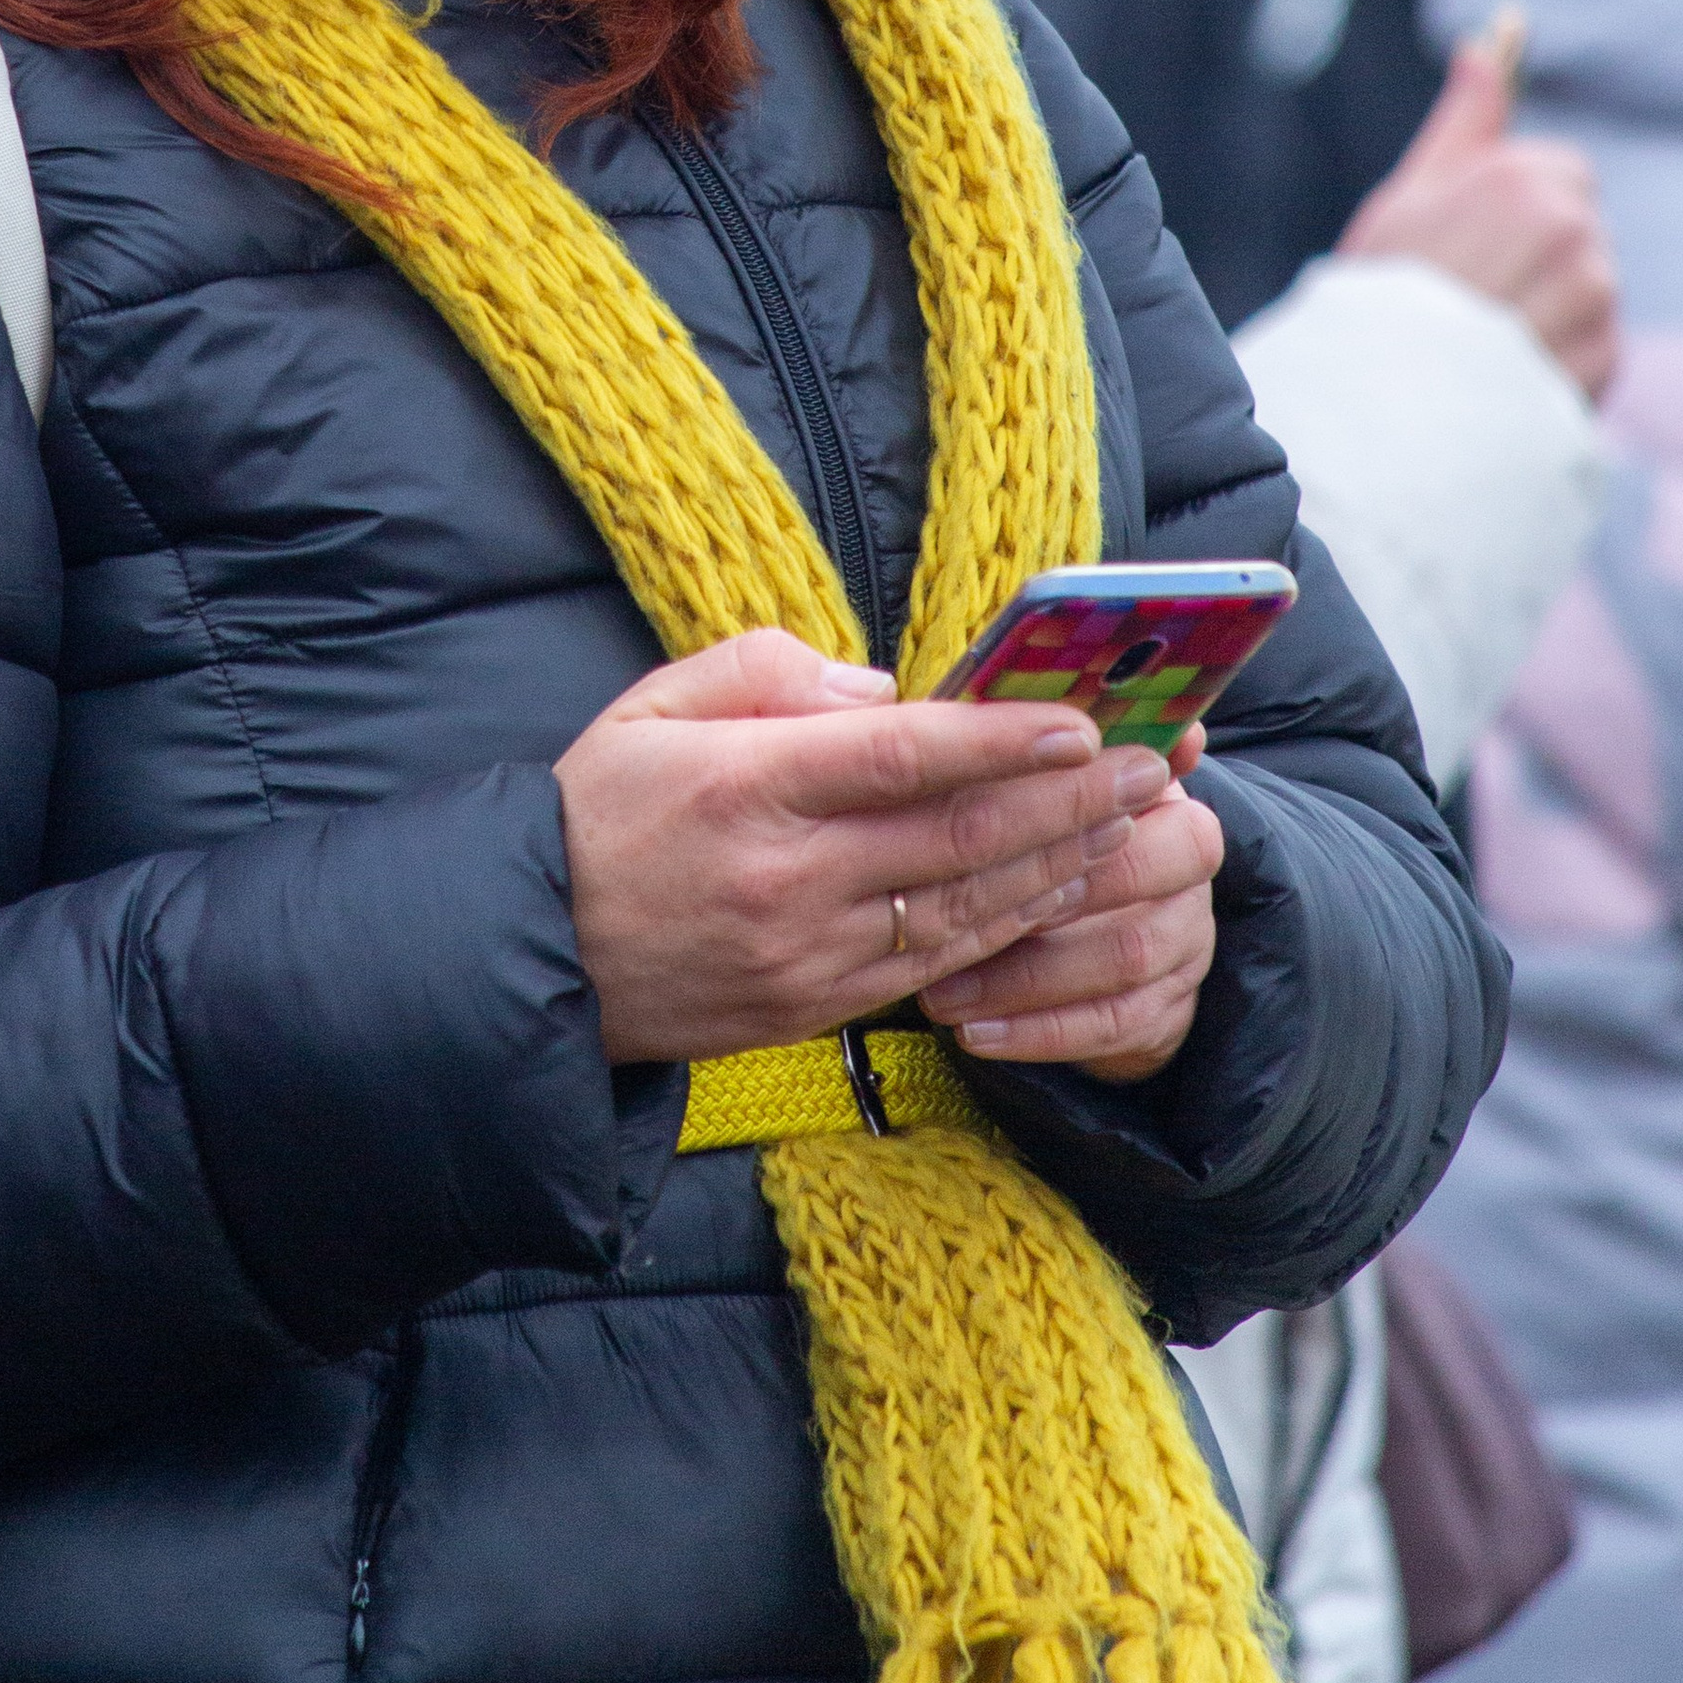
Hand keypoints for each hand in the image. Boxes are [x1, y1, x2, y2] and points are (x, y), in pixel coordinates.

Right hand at [554, 631, 1187, 1070]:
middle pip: (957, 835)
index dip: (998, 738)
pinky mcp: (813, 1011)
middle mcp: (785, 877)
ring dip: (1059, 863)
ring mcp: (805, 956)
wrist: (531, 957)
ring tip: (1130, 822)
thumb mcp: (652, 706)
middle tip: (1151, 764)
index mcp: (745, 786)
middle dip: (1069, 798)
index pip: (898, 757)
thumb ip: (766, 672)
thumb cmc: (595, 813)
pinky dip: (1005, 926)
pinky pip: (933, 965)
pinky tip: (1055, 890)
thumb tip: (880, 690)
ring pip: (964, 908)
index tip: (1078, 720)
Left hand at [914, 725, 1224, 1080]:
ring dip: (1025, 976)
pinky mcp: (1169, 1008)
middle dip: (1048, 890)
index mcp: (1157, 783)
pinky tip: (974, 1035)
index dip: (1079, 786)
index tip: (998, 799)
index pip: (1144, 772)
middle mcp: (1187, 856)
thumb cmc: (1038, 835)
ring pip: (1124, 954)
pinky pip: (1114, 1024)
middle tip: (954, 909)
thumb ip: (1008, 747)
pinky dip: (1040, 1033)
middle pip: (1143, 863)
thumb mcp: (1029, 785)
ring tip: (940, 992)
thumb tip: (937, 700)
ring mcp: (1186, 935)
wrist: (1100, 936)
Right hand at [1338, 27, 1617, 398]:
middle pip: (1580, 230)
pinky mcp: (1607, 359)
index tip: (1470, 244)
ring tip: (1486, 343)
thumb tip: (1484, 43)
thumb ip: (1464, 122)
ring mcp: (1595, 298)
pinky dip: (1563, 361)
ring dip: (1553, 311)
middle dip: (1541, 258)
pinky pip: (1600, 347)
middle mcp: (1571, 231)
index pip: (1561, 173)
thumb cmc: (1379, 299)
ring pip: (1592, 288)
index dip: (1514, 210)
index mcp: (1520, 181)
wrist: (1377, 415)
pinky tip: (1509, 377)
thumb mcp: (1407, 198)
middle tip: (1472, 299)